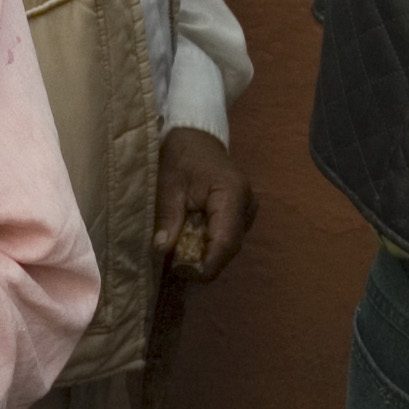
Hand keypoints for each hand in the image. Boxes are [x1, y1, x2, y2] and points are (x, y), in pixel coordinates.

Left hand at [155, 126, 255, 281]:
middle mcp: (246, 205)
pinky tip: (188, 242)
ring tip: (178, 255)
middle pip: (228, 247)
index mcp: (232, 194)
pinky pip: (225, 236)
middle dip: (203, 261)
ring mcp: (246, 210)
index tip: (184, 274)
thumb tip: (162, 250)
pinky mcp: (240, 213)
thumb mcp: (167, 184)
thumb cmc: (181, 155)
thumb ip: (167, 217)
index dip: (207, 263)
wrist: (195, 135)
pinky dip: (207, 244)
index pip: (225, 241)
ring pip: (228, 245)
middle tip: (174, 266)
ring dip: (204, 254)